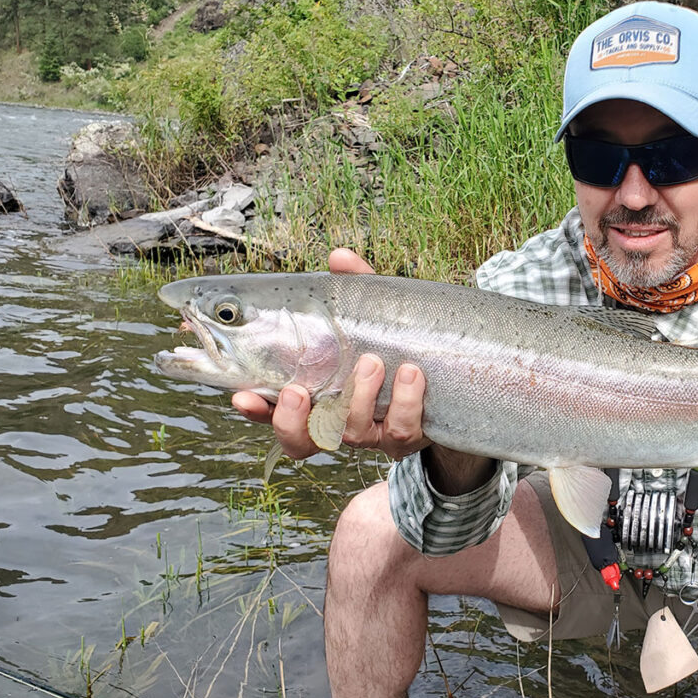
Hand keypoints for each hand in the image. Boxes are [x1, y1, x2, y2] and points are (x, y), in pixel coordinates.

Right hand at [230, 248, 430, 460]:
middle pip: (302, 441)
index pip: (275, 411)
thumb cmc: (398, 346)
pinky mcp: (406, 437)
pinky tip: (410, 374)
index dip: (257, 410)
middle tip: (297, 391)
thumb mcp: (376, 315)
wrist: (455, 381)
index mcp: (320, 394)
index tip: (242, 397)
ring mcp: (372, 432)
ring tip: (370, 363)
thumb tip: (339, 257)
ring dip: (357, 398)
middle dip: (292, 420)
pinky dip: (405, 401)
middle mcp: (339, 420)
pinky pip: (400, 430)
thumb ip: (356, 290)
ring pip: (351, 433)